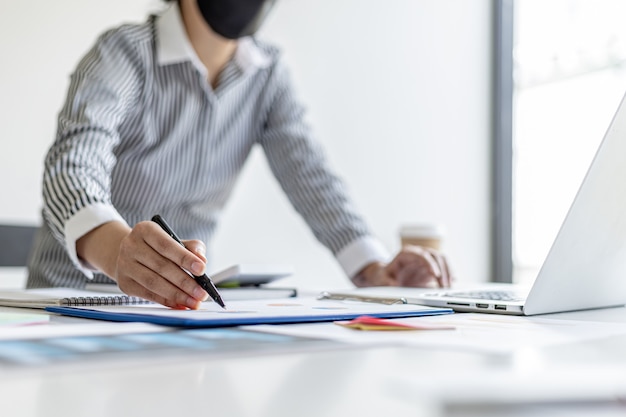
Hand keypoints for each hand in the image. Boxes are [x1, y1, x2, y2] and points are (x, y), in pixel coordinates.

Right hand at [77, 220, 208, 308]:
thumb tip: (202, 260)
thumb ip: (191, 247)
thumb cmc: (157, 247)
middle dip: (185, 282)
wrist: (129, 254)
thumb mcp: (174, 239)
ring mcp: (125, 265)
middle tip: (201, 292)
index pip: (166, 245)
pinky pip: (149, 295)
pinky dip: (167, 301)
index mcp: (145, 230)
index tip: (202, 269)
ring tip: (194, 302)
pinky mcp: (124, 283)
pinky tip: (181, 304)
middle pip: (161, 266)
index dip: (185, 258)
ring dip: (177, 295)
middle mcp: (131, 246)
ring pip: (154, 283)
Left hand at [352, 245, 451, 287]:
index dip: (430, 263)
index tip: (435, 274)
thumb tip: (391, 284)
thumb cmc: (384, 276)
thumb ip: (386, 281)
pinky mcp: (431, 268)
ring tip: (448, 286)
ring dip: (448, 272)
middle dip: (442, 270)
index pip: (422, 255)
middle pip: (435, 256)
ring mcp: (426, 260)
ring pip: (442, 260)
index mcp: (407, 253)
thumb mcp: (381, 278)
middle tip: (444, 285)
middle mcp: (418, 254)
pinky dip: (448, 274)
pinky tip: (451, 282)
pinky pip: (443, 268)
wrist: (386, 277)